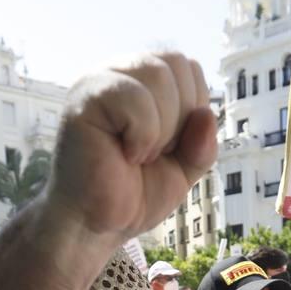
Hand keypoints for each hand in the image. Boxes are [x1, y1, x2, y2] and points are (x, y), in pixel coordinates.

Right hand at [46, 53, 216, 247]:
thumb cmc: (133, 194)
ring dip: (161, 128)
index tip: (168, 145)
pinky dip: (143, 135)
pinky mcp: (84, 100)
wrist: (96, 225)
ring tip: (137, 154)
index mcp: (142, 80)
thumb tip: (206, 114)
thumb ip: (203, 144)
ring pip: (158, 74)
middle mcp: (119, 72)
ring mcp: (98, 81)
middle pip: (175, 63)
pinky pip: (136, 99)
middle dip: (180, 118)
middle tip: (152, 153)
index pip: (187, 67)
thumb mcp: (184, 169)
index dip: (192, 108)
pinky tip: (125, 155)